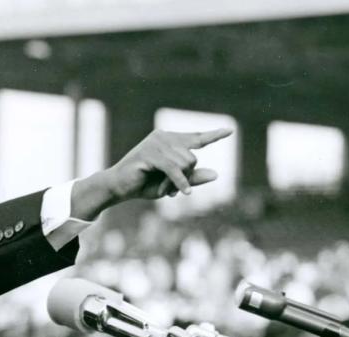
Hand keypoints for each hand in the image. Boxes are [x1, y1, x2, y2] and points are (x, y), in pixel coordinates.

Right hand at [70, 128, 232, 219]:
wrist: (118, 188)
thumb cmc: (144, 184)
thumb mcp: (173, 184)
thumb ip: (193, 178)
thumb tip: (217, 174)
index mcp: (170, 140)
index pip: (196, 138)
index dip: (213, 135)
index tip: (230, 131)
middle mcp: (164, 136)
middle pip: (192, 157)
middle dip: (186, 177)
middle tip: (172, 190)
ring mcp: (156, 142)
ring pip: (185, 163)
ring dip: (178, 182)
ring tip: (165, 190)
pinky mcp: (149, 152)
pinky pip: (173, 168)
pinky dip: (178, 182)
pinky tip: (181, 192)